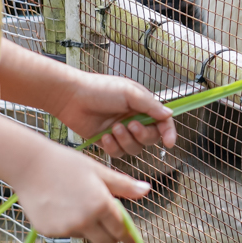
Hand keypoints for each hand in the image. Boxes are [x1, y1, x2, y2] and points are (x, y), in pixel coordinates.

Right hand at [11, 142, 149, 242]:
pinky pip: (66, 233)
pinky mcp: (49, 231)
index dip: (128, 235)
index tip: (132, 239)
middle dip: (111, 237)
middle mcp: (84, 221)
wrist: (29, 165)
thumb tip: (147, 191)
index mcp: (101, 205)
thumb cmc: (66, 163)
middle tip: (109, 226)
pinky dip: (69, 224)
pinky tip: (61, 205)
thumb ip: (124, 185)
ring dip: (88, 227)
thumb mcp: (98, 171)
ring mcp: (65, 228)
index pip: (121, 230)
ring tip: (77, 202)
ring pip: (85, 236)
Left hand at [51, 72, 177, 158]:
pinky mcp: (107, 141)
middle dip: (142, 134)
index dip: (168, 132)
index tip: (169, 142)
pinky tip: (103, 136)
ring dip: (125, 140)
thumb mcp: (129, 93)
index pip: (163, 121)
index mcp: (142, 105)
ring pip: (134, 148)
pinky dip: (112, 146)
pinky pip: (118, 153)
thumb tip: (169, 114)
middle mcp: (134, 119)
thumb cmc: (99, 89)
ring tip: (113, 128)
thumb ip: (150, 105)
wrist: (71, 97)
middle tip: (130, 124)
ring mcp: (121, 131)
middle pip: (150, 138)